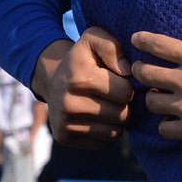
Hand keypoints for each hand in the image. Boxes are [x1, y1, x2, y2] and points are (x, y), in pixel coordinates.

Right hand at [33, 29, 135, 148]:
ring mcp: (65, 124)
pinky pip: (103, 142)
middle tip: (116, 96)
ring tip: (109, 105)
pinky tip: (99, 117)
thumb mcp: (94, 40)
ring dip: (117, 120)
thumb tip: (126, 71)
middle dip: (125, 105)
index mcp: (80, 79)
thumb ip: (112, 47)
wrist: (53, 80)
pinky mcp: (65, 138)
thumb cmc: (82, 59)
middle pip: (122, 115)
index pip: (126, 93)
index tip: (119, 80)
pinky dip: (106, 131)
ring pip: (115, 132)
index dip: (128, 86)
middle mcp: (70, 104)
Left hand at [131, 0, 181, 144]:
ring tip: (157, 95)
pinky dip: (165, 124)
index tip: (136, 39)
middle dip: (139, 69)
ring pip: (151, 102)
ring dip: (152, 97)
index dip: (143, 40)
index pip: (158, 45)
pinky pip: (164, 129)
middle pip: (145, 74)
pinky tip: (171, 120)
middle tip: (141, 69)